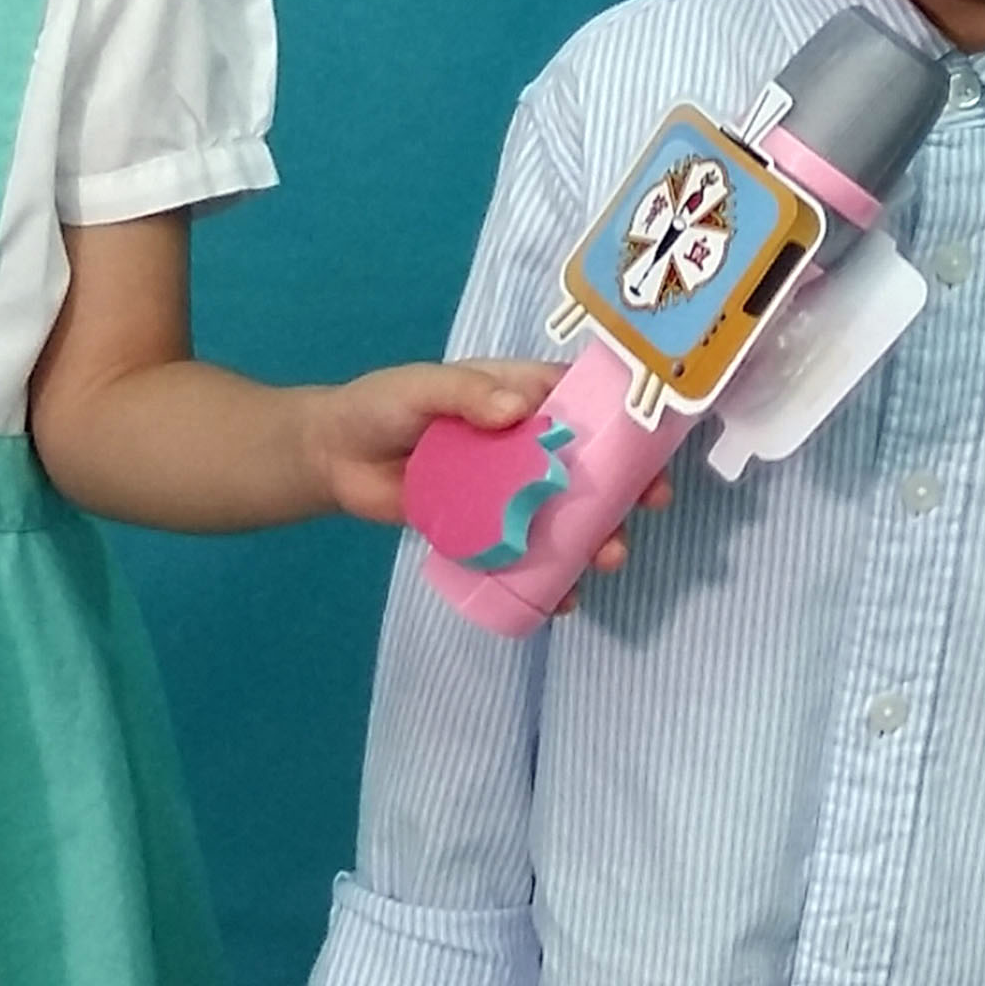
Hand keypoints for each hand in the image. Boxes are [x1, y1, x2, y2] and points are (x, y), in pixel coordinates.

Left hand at [302, 360, 671, 602]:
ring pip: (563, 516)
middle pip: (585, 467)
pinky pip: (525, 553)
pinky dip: (548, 576)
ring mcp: (506, 490)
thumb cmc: (380, 407)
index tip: (651, 453)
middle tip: (639, 516)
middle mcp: (522, 443)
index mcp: (517, 397)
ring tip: (604, 561)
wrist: (333, 458)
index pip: (582, 405)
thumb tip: (518, 408)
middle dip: (619, 493)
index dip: (623, 426)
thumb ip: (466, 393)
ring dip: (592, 539)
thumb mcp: (421, 387)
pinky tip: (562, 598)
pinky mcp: (485, 529)